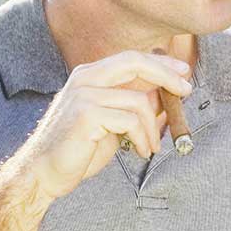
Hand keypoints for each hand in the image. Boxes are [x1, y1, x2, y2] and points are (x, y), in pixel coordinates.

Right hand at [16, 50, 193, 203]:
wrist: (44, 173)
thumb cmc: (78, 149)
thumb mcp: (113, 123)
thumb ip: (135, 106)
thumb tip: (167, 95)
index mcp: (90, 75)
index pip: (131, 58)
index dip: (160, 63)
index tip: (183, 71)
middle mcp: (85, 79)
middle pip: (135, 62)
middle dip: (166, 75)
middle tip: (186, 90)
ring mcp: (84, 95)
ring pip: (138, 101)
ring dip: (152, 128)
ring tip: (151, 146)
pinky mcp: (85, 115)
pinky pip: (130, 121)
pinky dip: (143, 138)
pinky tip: (140, 151)